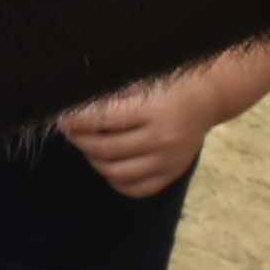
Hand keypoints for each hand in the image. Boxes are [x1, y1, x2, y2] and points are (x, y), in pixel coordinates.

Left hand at [58, 76, 219, 198]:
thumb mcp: (142, 80)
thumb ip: (111, 95)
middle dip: (80, 139)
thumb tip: (75, 106)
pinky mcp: (171, 175)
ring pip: (116, 172)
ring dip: (94, 160)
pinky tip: (108, 163)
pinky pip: (135, 189)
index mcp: (153, 111)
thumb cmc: (169, 84)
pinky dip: (115, 179)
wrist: (207, 99)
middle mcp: (161, 140)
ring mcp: (167, 162)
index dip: (77, 120)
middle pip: (106, 149)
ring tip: (88, 146)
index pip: (103, 119)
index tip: (62, 116)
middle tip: (70, 130)